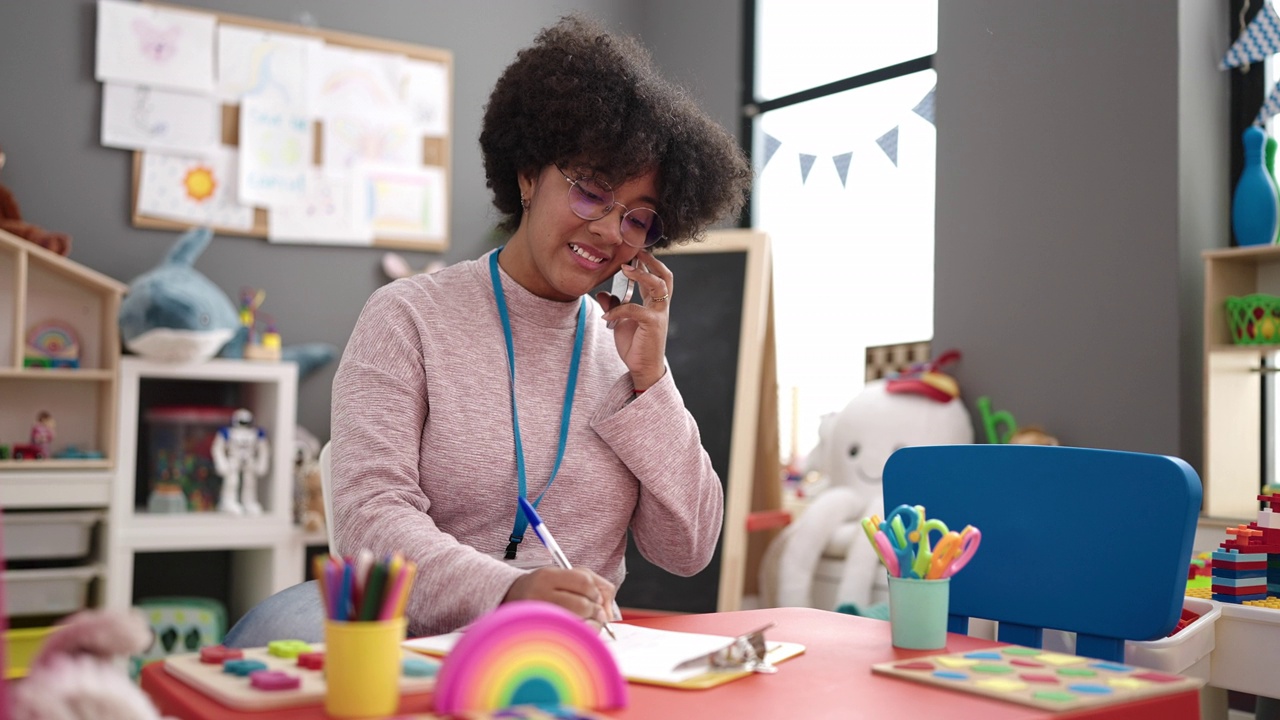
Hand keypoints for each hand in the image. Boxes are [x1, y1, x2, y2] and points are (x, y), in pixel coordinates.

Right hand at [504, 567, 616, 626]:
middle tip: (595, 613)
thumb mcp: (564, 574)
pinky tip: (579, 631)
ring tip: (589, 622)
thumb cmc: (545, 586)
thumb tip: (608, 608)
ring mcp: (539, 616)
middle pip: (582, 605)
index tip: (595, 597)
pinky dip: (582, 635)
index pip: (583, 581)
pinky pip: (570, 637)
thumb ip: (592, 582)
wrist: (511, 597)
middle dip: (595, 610)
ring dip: (591, 625)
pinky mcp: (539, 633)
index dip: (595, 591)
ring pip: (578, 624)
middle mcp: (540, 595)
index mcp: (547, 576)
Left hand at [595, 252, 672, 390]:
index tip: (634, 251)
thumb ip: (615, 307)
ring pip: (657, 284)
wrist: (643, 369)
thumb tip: (601, 293)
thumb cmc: (635, 346)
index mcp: (654, 304)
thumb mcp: (621, 323)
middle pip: (664, 275)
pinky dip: (619, 310)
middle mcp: (661, 306)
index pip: (656, 277)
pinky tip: (607, 316)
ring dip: (641, 274)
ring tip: (625, 268)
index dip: (647, 263)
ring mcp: (659, 314)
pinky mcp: (653, 324)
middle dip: (652, 261)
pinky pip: (635, 309)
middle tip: (636, 251)